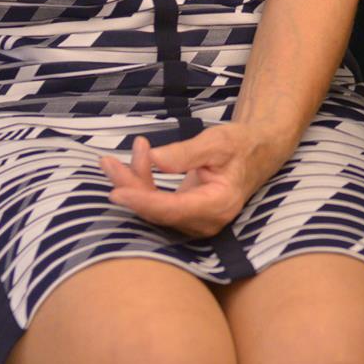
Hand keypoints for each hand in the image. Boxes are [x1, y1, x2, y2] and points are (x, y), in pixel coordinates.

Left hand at [99, 125, 284, 237]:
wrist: (256, 153)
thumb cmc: (239, 144)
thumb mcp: (216, 141)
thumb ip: (186, 153)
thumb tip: (154, 159)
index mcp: (218, 205)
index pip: (172, 210)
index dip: (143, 202)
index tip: (116, 191)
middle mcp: (205, 221)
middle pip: (158, 212)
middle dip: (130, 187)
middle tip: (107, 163)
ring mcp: (195, 222)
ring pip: (153, 210)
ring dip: (132, 183)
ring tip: (112, 159)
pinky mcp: (185, 216)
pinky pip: (157, 205)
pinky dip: (143, 183)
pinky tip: (139, 158)